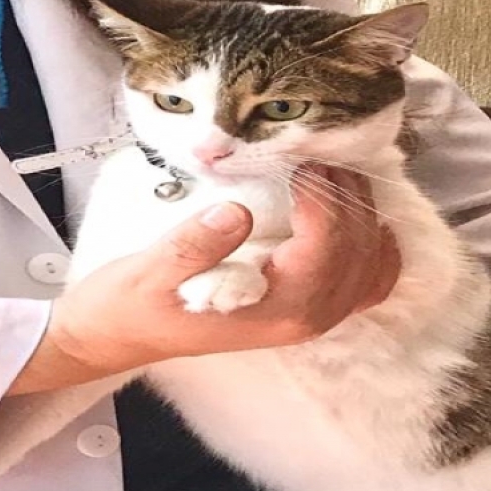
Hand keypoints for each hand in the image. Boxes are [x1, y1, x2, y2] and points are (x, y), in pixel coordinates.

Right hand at [10, 166, 399, 394]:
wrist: (117, 337)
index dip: (322, 199)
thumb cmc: (132, 302)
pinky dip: (372, 248)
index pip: (326, 248)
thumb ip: (194, 246)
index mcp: (275, 311)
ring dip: (363, 216)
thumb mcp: (149, 271)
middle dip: (347, 198)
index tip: (297, 162)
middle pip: (359, 253)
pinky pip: (364, 283)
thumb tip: (238, 211)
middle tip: (316, 154)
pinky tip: (354, 216)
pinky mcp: (303, 308)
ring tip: (332, 175)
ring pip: (371, 267)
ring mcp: (308, 318)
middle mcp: (303, 320)